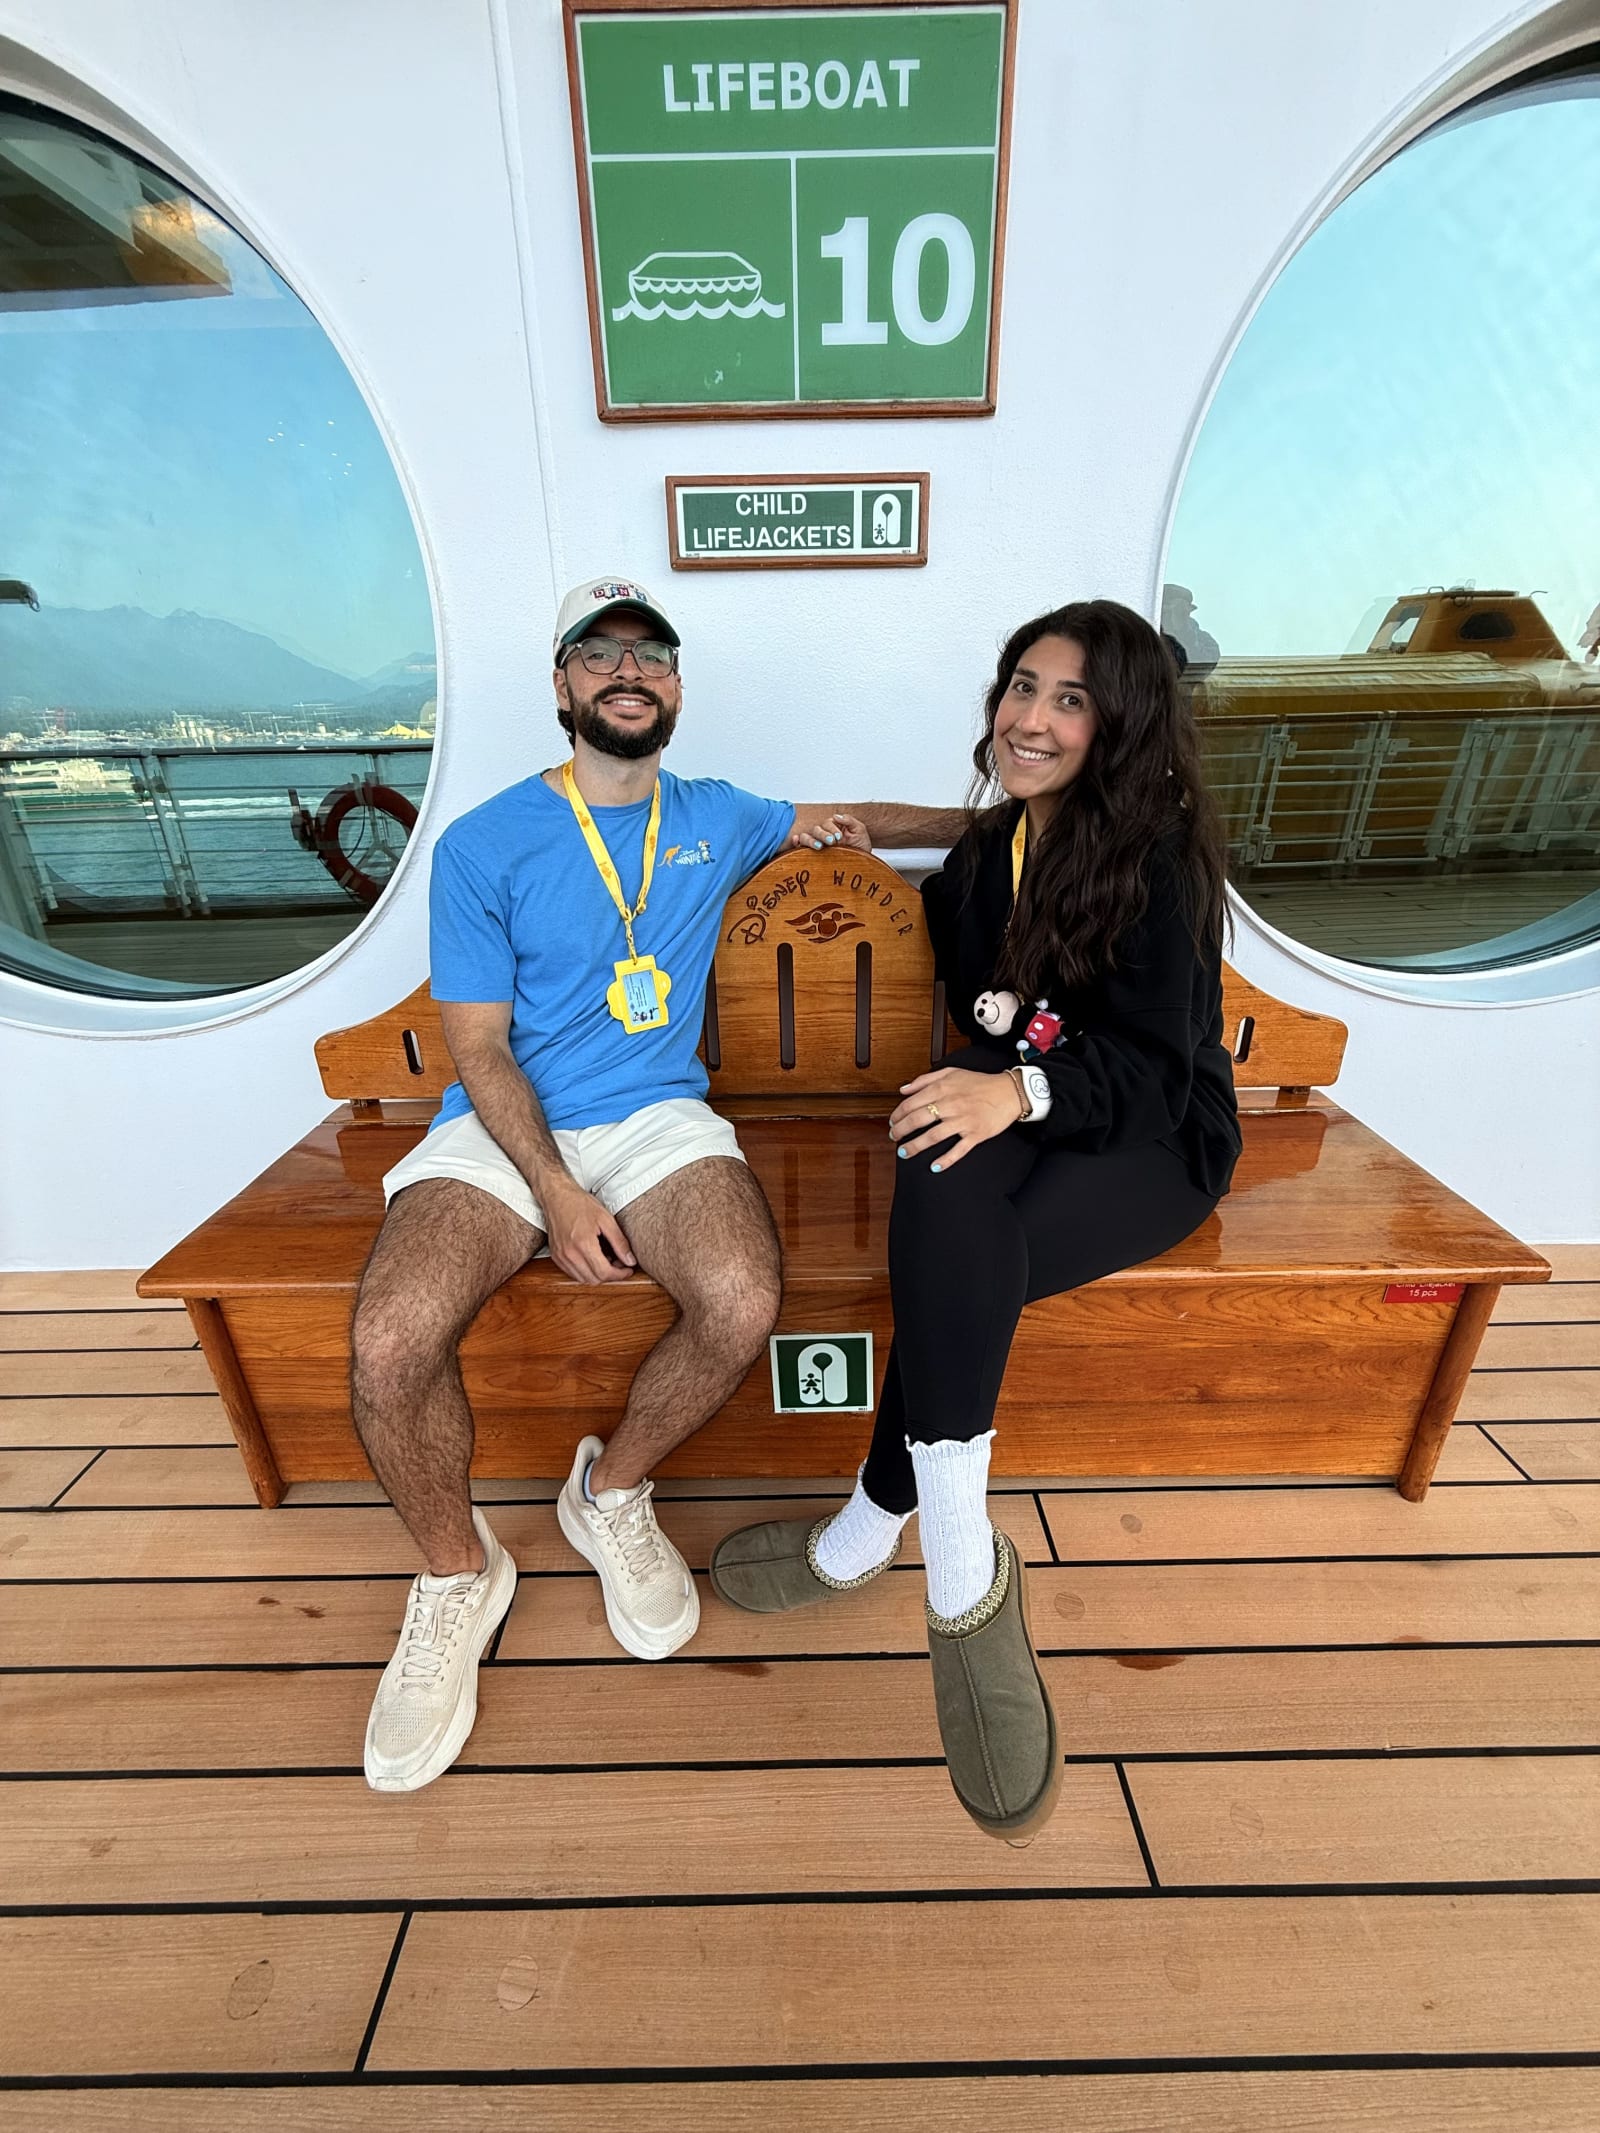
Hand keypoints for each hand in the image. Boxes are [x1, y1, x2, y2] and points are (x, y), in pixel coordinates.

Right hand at [540, 1177, 636, 1283]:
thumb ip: (620, 1243)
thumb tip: (630, 1261)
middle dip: (611, 1275)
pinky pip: (573, 1273)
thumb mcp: (606, 1219)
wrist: (557, 1197)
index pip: (604, 1273)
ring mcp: (561, 1257)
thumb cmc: (580, 1204)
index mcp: (583, 1244)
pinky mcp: (556, 1257)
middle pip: (594, 1279)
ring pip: (584, 1279)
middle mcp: (569, 1254)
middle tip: (620, 1262)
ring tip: (606, 1259)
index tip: (628, 1269)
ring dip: (598, 1274)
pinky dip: (586, 1271)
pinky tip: (593, 1258)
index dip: (620, 1275)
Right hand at [787, 810, 872, 853]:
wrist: (863, 865)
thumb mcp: (860, 831)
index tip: (839, 837)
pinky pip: (799, 847)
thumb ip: (850, 820)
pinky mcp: (812, 856)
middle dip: (823, 834)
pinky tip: (796, 842)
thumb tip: (835, 816)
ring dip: (810, 840)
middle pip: (816, 829)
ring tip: (819, 847)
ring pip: (806, 837)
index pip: (827, 823)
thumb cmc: (861, 848)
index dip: (832, 828)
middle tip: (832, 842)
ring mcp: (817, 845)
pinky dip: (796, 843)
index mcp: (834, 828)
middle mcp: (823, 835)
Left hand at [888, 1065, 1023, 1170]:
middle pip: (918, 1120)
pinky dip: (946, 1160)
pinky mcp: (976, 1134)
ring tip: (904, 1152)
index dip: (898, 1114)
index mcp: (943, 1088)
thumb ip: (925, 1079)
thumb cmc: (980, 1083)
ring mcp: (964, 1121)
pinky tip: (934, 1166)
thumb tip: (903, 1089)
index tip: (893, 1121)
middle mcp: (951, 1104)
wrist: (1009, 1092)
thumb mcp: (951, 1072)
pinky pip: (959, 1150)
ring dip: (915, 1146)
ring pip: (933, 1136)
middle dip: (901, 1131)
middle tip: (894, 1137)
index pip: (912, 1103)